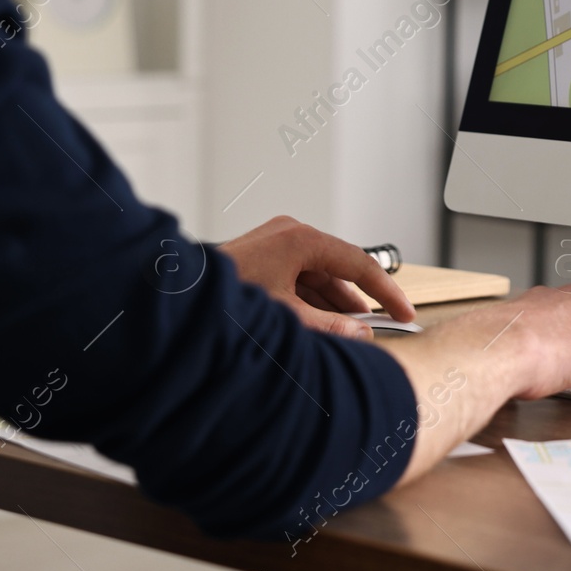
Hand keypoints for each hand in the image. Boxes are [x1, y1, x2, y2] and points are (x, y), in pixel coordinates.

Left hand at [222, 216, 415, 340]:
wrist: (166, 300)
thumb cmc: (219, 301)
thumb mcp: (284, 317)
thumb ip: (330, 327)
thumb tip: (361, 335)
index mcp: (300, 239)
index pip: (359, 264)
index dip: (386, 293)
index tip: (404, 314)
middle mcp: (289, 235)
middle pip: (338, 271)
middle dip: (355, 305)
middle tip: (376, 331)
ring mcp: (273, 245)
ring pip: (318, 278)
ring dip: (332, 307)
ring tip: (346, 336)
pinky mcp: (261, 258)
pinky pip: (298, 280)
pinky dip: (311, 304)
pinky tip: (319, 328)